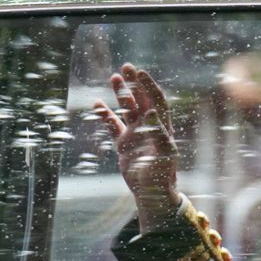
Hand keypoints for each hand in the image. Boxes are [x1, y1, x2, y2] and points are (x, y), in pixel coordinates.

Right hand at [93, 63, 178, 232]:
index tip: (140, 73)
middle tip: (126, 67)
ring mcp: (136, 135)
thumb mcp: (163, 153)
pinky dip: (106, 115)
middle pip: (142, 100)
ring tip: (113, 78)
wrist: (151, 192)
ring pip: (128, 109)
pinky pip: (113, 125)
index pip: (156, 100)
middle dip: (135, 84)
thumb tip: (151, 110)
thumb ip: (158, 132)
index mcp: (162, 127)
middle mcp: (150, 128)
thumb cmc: (161, 174)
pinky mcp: (125, 144)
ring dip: (121, 94)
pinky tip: (97, 104)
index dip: (149, 86)